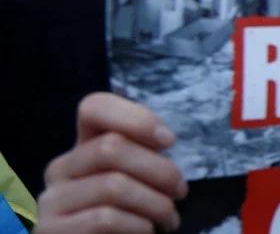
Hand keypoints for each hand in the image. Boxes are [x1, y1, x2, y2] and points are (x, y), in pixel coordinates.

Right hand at [38, 93, 186, 232]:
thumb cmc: (131, 217)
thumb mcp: (140, 180)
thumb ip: (142, 156)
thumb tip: (163, 139)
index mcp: (83, 148)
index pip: (94, 107)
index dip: (136, 117)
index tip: (169, 141)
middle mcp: (60, 169)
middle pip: (111, 147)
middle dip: (159, 169)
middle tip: (180, 190)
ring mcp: (51, 200)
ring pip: (112, 185)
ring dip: (155, 203)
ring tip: (170, 219)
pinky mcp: (51, 231)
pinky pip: (104, 218)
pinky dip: (138, 225)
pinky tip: (148, 231)